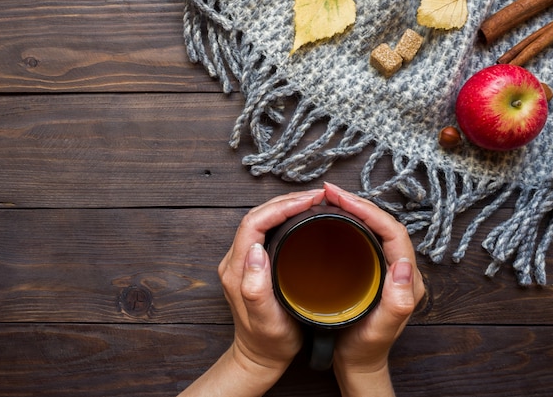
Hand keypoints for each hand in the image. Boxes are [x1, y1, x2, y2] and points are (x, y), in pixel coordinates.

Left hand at [179, 188, 325, 396]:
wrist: (259, 356)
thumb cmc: (268, 342)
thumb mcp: (266, 321)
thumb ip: (255, 289)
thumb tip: (255, 251)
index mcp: (236, 270)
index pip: (254, 223)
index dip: (281, 207)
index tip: (309, 200)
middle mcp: (235, 261)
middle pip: (256, 216)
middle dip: (285, 201)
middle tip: (317, 196)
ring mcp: (242, 261)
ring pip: (260, 220)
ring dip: (284, 206)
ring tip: (312, 201)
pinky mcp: (250, 264)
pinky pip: (265, 230)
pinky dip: (284, 217)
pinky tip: (302, 217)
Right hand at [324, 182, 424, 396]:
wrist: (357, 362)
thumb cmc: (366, 348)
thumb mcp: (380, 330)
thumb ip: (398, 302)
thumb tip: (404, 265)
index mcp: (408, 278)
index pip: (393, 231)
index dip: (368, 210)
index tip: (341, 199)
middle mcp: (400, 269)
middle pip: (383, 223)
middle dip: (357, 202)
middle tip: (329, 191)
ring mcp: (386, 268)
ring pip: (373, 227)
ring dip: (352, 208)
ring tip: (329, 198)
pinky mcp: (373, 269)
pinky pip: (363, 237)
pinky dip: (347, 221)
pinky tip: (331, 218)